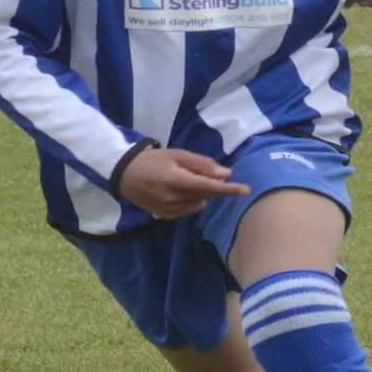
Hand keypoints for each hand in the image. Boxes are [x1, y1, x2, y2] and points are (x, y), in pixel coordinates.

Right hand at [118, 147, 250, 219]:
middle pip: (206, 195)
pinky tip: (179, 190)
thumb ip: (202, 164)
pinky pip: (190, 209)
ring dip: (201, 193)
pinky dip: (192, 200)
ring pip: (200, 203)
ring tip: (183, 180)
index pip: (209, 187)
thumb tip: (226, 174)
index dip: (229, 189)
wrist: (125, 176)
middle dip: (211, 184)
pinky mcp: (167, 217)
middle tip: (200, 172)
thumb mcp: (177, 155)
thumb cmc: (153, 160)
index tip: (246, 190)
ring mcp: (170, 211)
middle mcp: (173, 199)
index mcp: (176, 181)